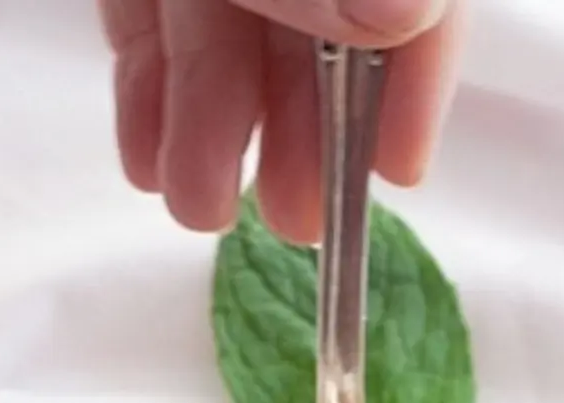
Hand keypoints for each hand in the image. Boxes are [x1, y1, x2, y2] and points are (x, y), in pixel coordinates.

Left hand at [100, 0, 463, 242]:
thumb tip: (398, 18)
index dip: (416, 82)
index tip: (400, 171)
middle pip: (322, 26)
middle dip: (305, 130)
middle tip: (295, 222)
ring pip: (226, 32)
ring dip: (215, 130)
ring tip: (201, 207)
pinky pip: (147, 18)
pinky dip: (148, 94)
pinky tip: (147, 164)